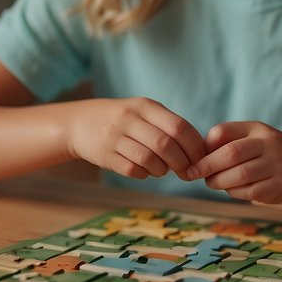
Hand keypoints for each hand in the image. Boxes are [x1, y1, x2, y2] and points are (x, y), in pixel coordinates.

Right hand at [63, 97, 206, 179]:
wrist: (79, 123)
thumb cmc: (123, 120)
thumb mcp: (143, 112)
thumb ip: (168, 126)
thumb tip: (198, 150)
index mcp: (146, 106)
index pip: (178, 126)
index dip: (194, 146)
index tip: (201, 159)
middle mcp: (130, 119)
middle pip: (165, 144)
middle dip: (182, 162)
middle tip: (187, 172)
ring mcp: (115, 137)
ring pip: (149, 159)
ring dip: (162, 170)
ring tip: (163, 169)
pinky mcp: (105, 155)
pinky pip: (132, 169)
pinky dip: (144, 174)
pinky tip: (145, 171)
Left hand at [184, 121, 281, 204]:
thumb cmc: (269, 154)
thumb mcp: (254, 138)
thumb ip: (228, 142)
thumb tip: (196, 156)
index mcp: (257, 129)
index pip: (223, 132)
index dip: (205, 146)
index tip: (195, 157)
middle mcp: (269, 144)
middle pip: (231, 153)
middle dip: (207, 166)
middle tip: (194, 174)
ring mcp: (277, 166)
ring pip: (239, 175)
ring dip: (219, 181)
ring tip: (212, 182)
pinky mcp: (280, 187)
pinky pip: (250, 191)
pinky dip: (234, 192)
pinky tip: (231, 189)